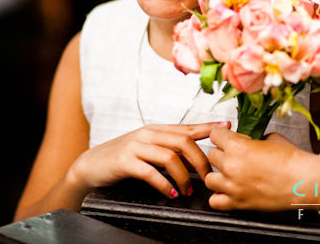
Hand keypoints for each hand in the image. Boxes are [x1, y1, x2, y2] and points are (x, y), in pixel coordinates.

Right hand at [70, 122, 228, 198]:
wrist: (91, 165)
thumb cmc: (124, 158)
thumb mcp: (149, 149)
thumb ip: (171, 149)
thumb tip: (198, 158)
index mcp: (157, 130)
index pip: (188, 127)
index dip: (209, 128)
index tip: (228, 128)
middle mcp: (148, 134)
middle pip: (183, 141)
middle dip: (200, 161)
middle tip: (208, 179)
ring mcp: (136, 146)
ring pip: (170, 156)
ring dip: (183, 177)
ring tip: (188, 191)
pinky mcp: (125, 161)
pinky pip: (150, 172)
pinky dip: (163, 184)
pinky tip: (169, 193)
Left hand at [205, 129, 316, 210]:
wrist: (304, 181)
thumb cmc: (293, 161)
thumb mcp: (272, 139)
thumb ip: (255, 139)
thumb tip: (251, 141)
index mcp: (238, 147)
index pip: (215, 135)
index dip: (222, 135)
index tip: (227, 137)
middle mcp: (231, 166)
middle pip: (212, 155)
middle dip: (222, 153)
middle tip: (235, 155)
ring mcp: (233, 186)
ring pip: (209, 178)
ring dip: (218, 174)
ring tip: (229, 173)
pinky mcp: (239, 203)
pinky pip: (215, 201)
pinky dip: (219, 196)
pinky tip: (228, 191)